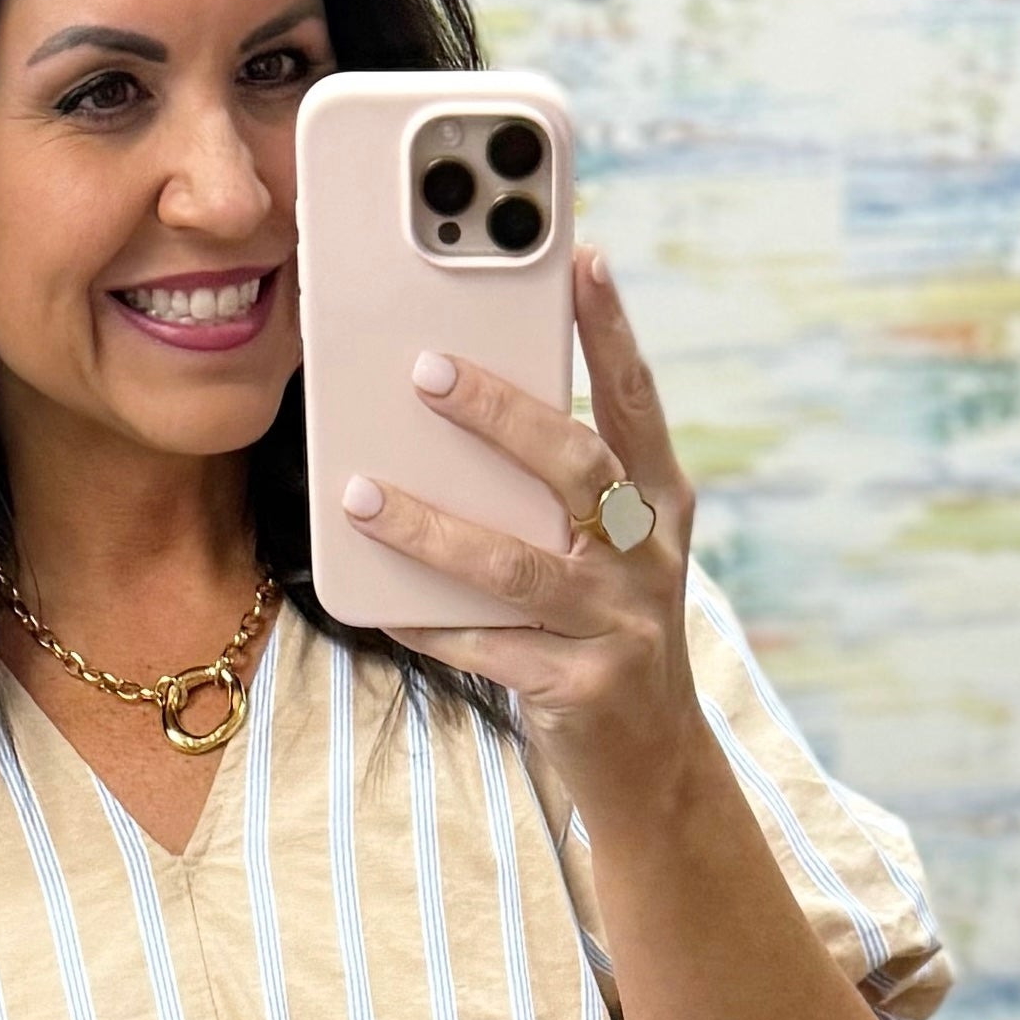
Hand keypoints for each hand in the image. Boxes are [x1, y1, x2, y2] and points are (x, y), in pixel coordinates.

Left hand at [337, 244, 700, 806]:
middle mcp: (648, 557)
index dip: (612, 330)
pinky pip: (488, 648)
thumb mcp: (605, 551)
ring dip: (431, 529)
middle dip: (501, 415)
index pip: (636, 401)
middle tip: (428, 371)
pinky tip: (375, 601)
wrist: (652, 762)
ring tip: (359, 494)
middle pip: (576, 468)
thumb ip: (560, 490)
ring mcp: (619, 626)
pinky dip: (427, 623)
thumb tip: (458, 410)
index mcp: (660, 505)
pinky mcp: (580, 689)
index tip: (583, 258)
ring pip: (517, 564)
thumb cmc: (606, 630)